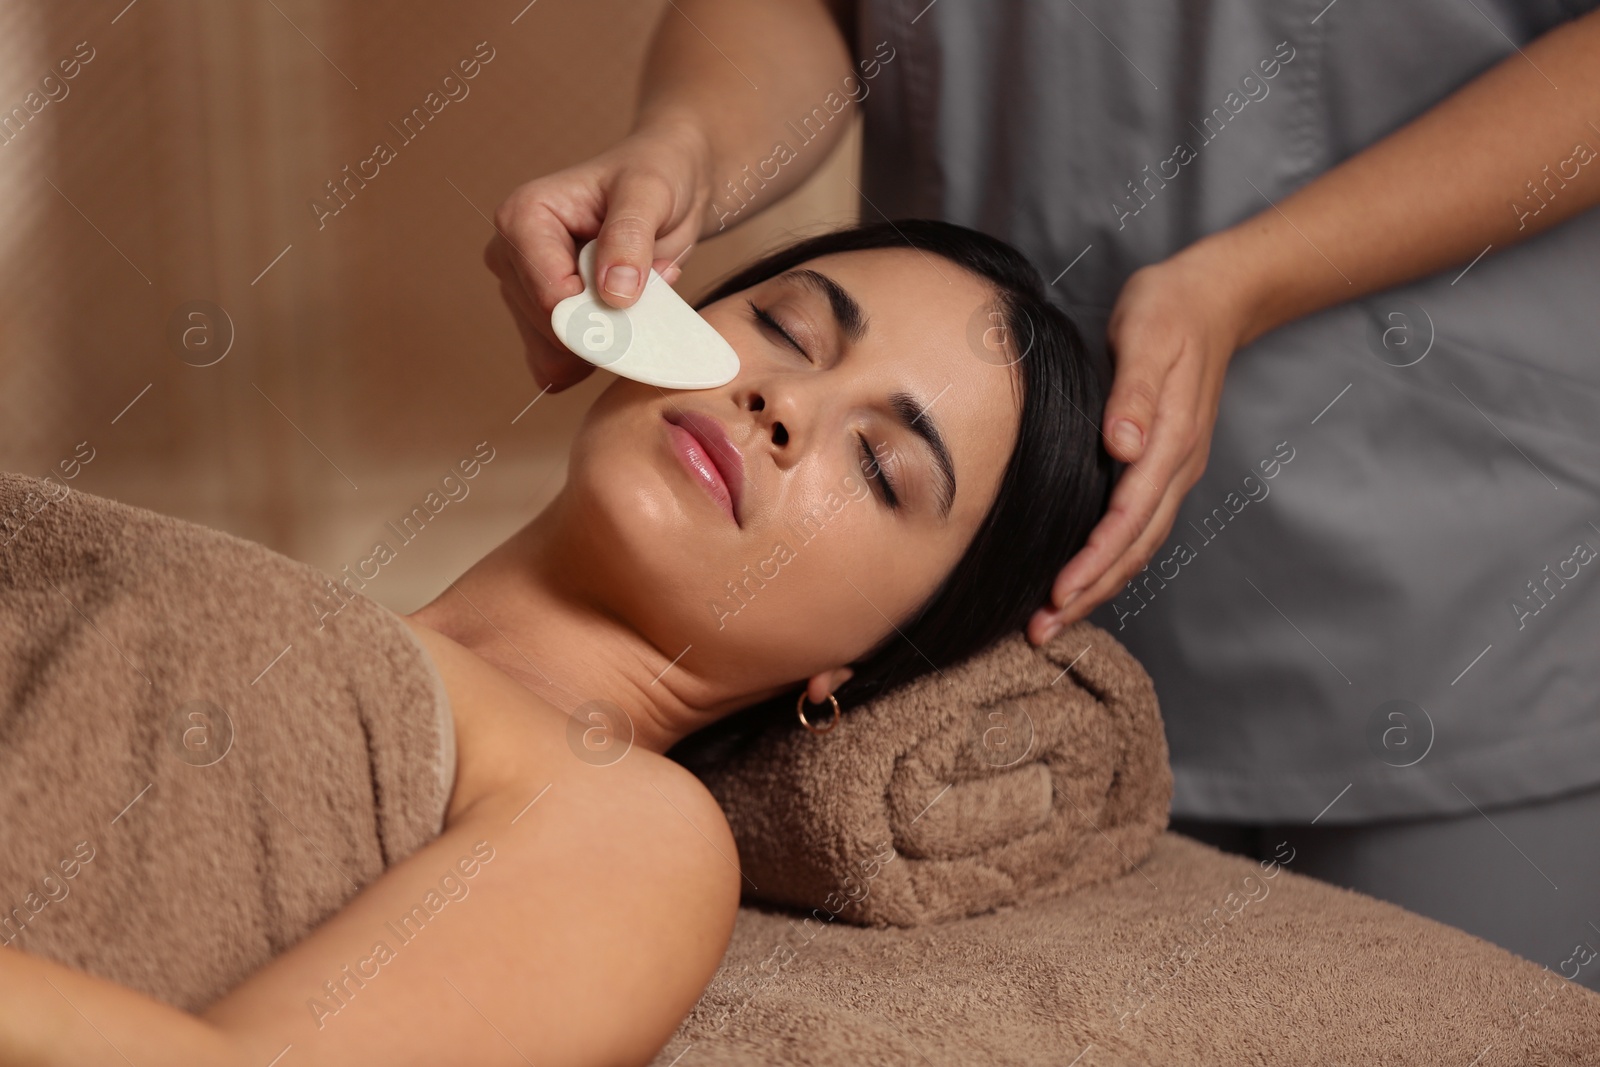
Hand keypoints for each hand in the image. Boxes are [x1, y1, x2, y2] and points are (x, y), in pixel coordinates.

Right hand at [485, 120, 713, 392]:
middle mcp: (510, 255)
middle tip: (647, 283)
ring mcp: (520, 291)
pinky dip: (598, 355)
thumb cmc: (655, 177)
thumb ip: (629, 237)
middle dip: (606, 322)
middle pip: (551, 330)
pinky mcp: (537, 320)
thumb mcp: (650, 193)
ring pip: (553, 355)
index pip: (549, 296)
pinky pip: (557, 368)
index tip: (639, 294)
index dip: (598, 312)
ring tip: (634, 292)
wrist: (668, 187)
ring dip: (606, 337)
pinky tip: (619, 317)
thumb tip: (613, 293)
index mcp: (522, 217)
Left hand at [1028, 237, 1253, 644]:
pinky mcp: (1163, 465)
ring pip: (1138, 544)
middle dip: (1090, 592)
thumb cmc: (1170, 310)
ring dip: (1099, 585)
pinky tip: (1083, 575)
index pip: (1129, 517)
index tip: (1059, 594)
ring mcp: (1173, 468)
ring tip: (1054, 619)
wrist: (1215, 297)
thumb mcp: (1147, 335)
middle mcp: (1176, 465)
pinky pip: (1138, 526)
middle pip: (1134, 547)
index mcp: (1171, 441)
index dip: (1094, 560)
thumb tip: (1122, 445)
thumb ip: (1134, 392)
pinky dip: (1110, 559)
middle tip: (1042, 631)